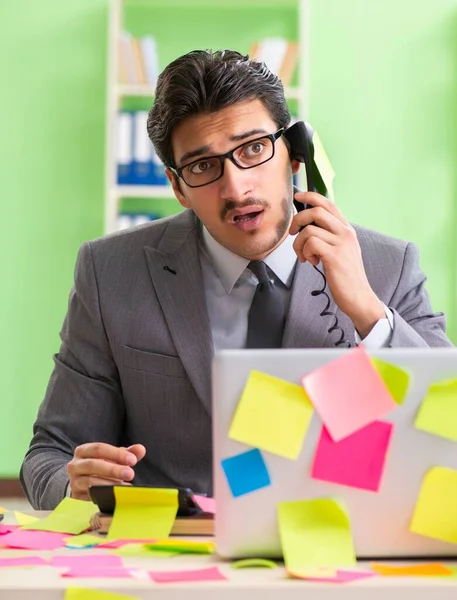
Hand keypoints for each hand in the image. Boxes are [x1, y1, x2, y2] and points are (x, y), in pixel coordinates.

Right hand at [67, 443, 145, 500]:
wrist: (83, 482)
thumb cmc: (101, 466)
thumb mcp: (113, 457)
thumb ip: (127, 453)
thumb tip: (140, 449)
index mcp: (83, 451)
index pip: (98, 449)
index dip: (116, 454)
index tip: (133, 460)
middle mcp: (74, 465)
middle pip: (93, 465)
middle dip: (113, 469)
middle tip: (131, 474)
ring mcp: (74, 482)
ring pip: (90, 482)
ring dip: (109, 484)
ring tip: (125, 486)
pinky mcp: (76, 497)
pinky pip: (88, 497)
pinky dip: (103, 496)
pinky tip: (116, 495)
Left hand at [289, 191, 384, 337]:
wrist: (358, 296)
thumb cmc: (346, 276)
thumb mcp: (340, 250)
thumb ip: (328, 237)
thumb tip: (307, 226)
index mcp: (347, 229)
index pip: (328, 203)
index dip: (311, 196)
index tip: (298, 196)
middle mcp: (345, 233)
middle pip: (316, 211)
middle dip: (297, 220)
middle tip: (293, 234)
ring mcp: (341, 244)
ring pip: (309, 230)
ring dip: (298, 244)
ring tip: (304, 256)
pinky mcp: (334, 256)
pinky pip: (310, 243)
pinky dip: (305, 252)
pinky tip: (311, 262)